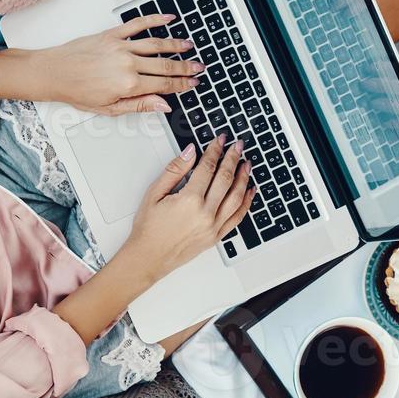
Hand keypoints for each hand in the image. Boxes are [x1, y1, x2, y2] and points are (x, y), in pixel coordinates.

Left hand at [36, 15, 202, 114]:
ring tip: (189, 46)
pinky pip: (137, 25)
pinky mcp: (112, 34)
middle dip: (185, 66)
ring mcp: (121, 46)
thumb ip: (140, 105)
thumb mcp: (110, 108)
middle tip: (199, 67)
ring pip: (156, 44)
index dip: (182, 84)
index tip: (193, 83)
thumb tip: (163, 105)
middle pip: (165, 65)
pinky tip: (168, 18)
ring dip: (176, 44)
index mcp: (129, 84)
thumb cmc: (77, 91)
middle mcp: (127, 63)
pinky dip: (154, 20)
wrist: (54, 73)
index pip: (164, 84)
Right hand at [118, 136, 255, 281]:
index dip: (215, 150)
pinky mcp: (216, 236)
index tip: (220, 140)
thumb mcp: (154, 193)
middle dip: (233, 158)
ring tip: (247, 163)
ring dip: (244, 177)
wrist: (148, 257)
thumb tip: (190, 152)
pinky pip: (238, 217)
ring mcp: (213, 226)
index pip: (208, 167)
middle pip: (226, 179)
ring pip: (236, 197)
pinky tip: (250, 190)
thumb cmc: (148, 229)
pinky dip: (247, 202)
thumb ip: (175, 170)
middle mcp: (205, 214)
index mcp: (189, 201)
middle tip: (238, 146)